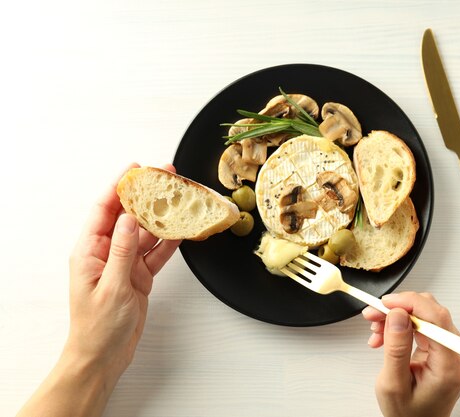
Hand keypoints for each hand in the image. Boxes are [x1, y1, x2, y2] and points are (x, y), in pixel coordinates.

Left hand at [65, 163, 180, 377]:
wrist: (104, 356)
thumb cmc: (98, 327)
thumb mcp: (111, 287)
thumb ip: (121, 252)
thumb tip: (128, 219)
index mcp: (89, 251)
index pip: (104, 210)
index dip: (119, 187)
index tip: (136, 169)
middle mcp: (106, 253)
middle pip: (128, 216)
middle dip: (146, 196)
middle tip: (166, 177)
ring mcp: (124, 264)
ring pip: (145, 233)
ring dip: (161, 218)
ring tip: (179, 199)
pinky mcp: (138, 276)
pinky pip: (156, 253)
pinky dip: (169, 243)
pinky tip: (182, 231)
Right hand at [362, 292, 459, 416]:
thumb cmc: (408, 414)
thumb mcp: (393, 384)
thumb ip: (396, 347)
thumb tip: (397, 314)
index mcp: (450, 366)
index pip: (436, 318)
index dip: (410, 303)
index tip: (386, 302)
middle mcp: (458, 354)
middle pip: (431, 312)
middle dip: (398, 310)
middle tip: (373, 315)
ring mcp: (454, 350)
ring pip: (425, 315)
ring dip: (397, 318)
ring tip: (376, 331)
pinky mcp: (446, 348)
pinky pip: (424, 324)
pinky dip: (403, 326)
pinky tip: (386, 335)